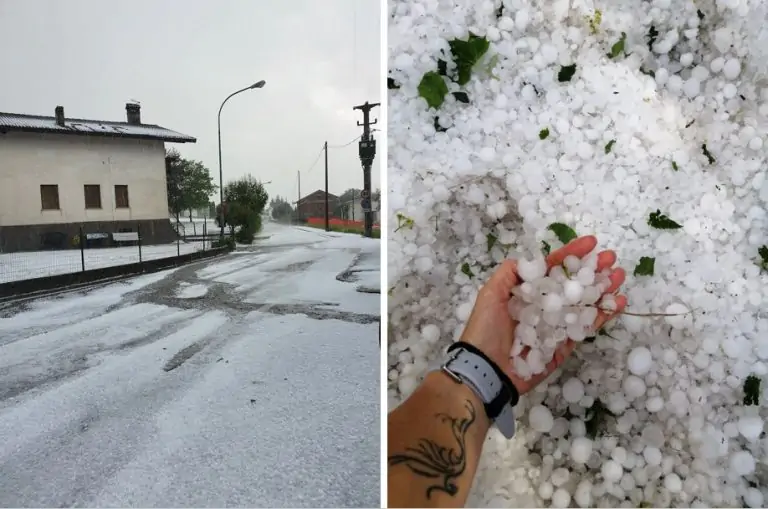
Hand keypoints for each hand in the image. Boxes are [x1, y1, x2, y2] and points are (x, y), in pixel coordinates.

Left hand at [458, 236, 625, 394]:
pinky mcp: (564, 345)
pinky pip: (586, 327)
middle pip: (572, 284)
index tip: (591, 243)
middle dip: (592, 270)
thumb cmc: (486, 328)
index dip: (571, 255)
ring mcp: (556, 325)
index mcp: (527, 292)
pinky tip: (618, 302)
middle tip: (612, 258)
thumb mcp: (491, 294)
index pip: (552, 268)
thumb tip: (533, 258)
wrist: (487, 368)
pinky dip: (603, 315)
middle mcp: (544, 306)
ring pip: (583, 303)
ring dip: (603, 289)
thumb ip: (510, 273)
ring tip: (620, 276)